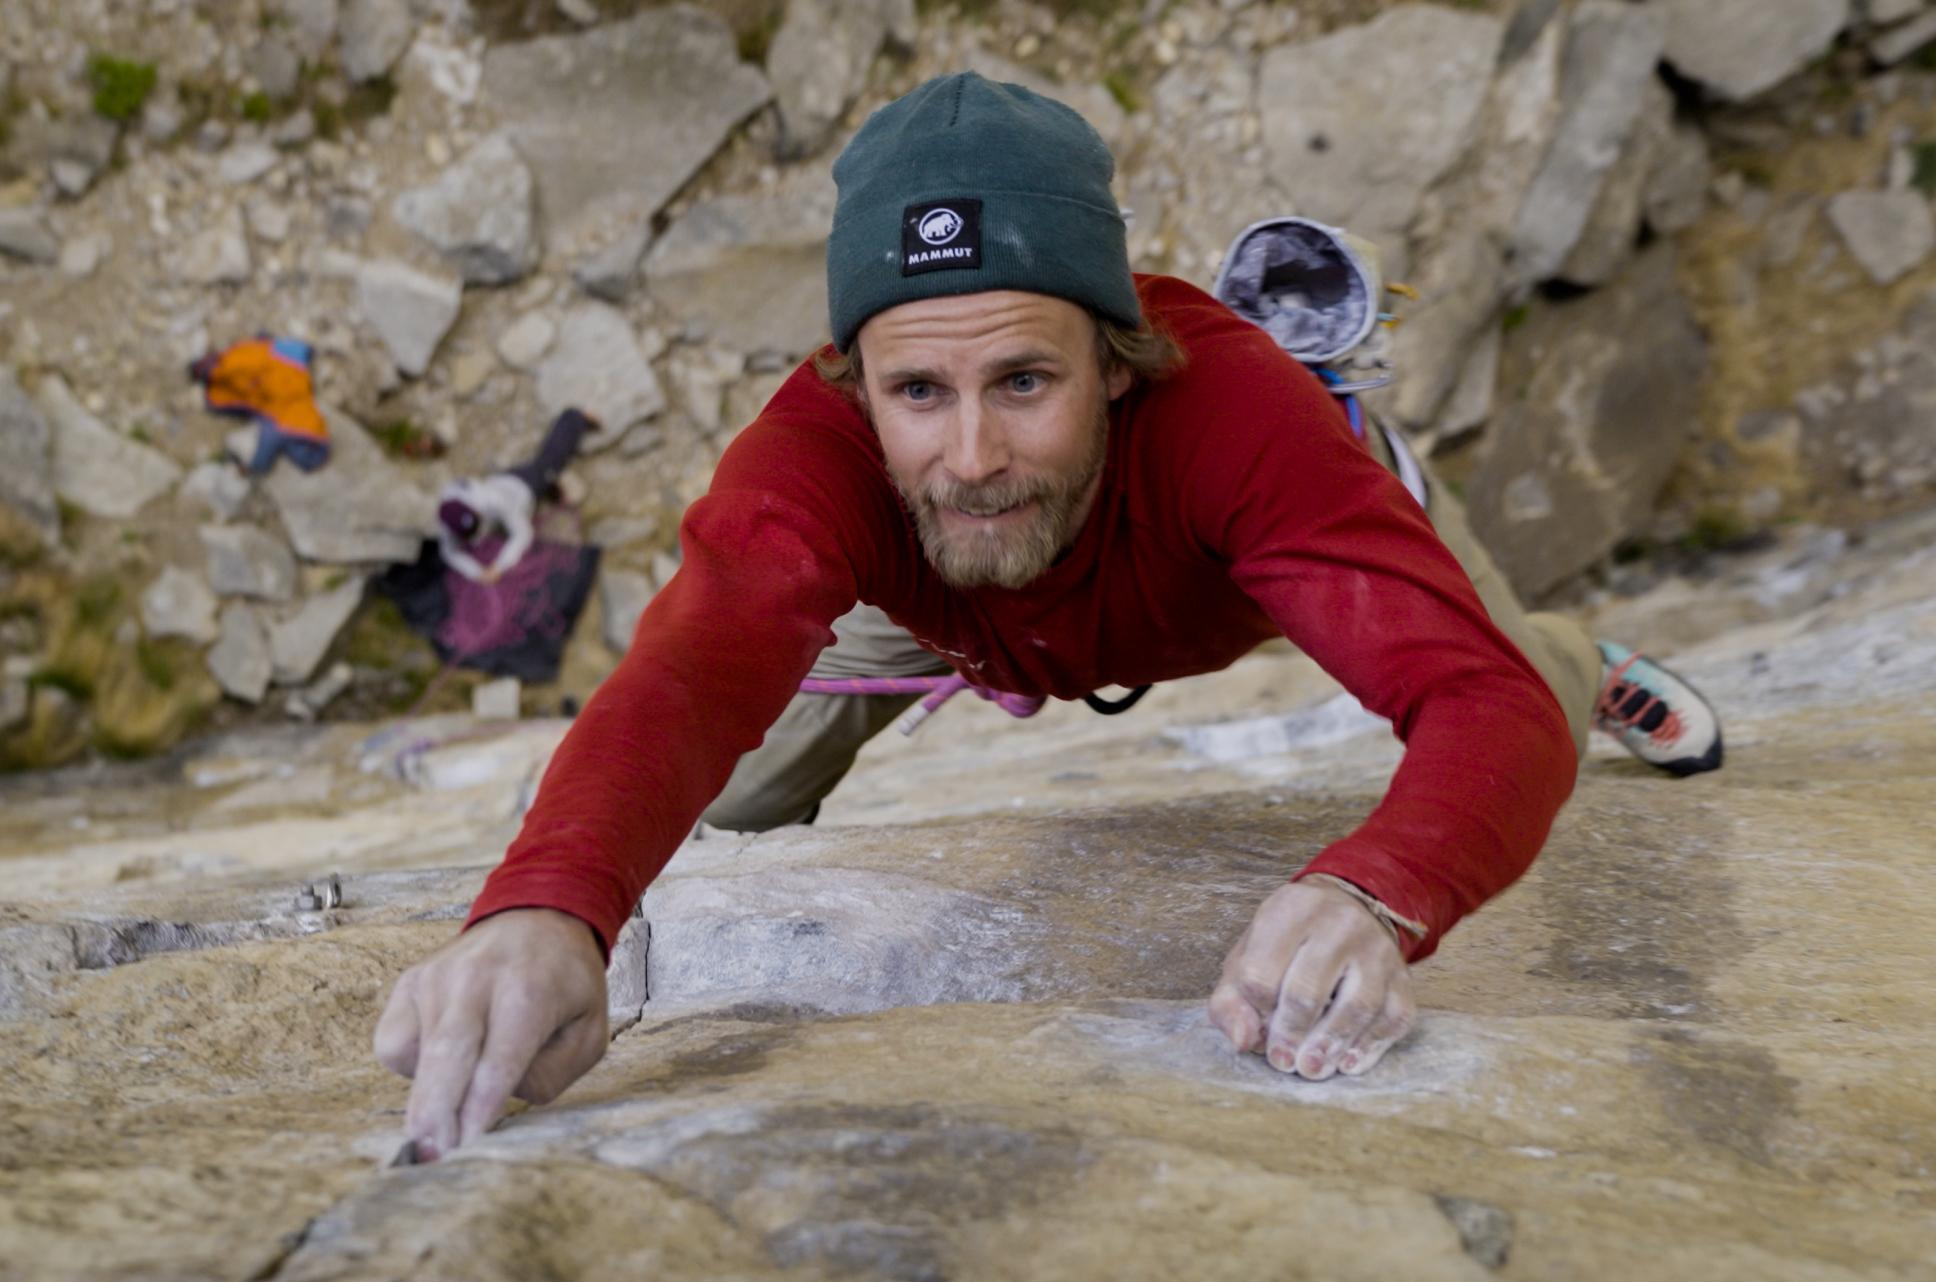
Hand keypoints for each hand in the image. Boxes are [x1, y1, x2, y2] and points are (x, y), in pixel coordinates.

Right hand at [373, 908, 608, 1158]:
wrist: (539, 918)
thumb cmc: (566, 985)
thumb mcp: (588, 1032)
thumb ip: (551, 1075)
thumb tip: (495, 1104)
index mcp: (528, 991)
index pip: (498, 1064)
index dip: (479, 1111)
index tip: (467, 1149)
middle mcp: (476, 979)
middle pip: (446, 1058)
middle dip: (436, 1115)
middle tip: (431, 1159)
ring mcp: (436, 977)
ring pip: (415, 1054)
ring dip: (424, 1100)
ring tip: (439, 1129)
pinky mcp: (410, 982)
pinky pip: (393, 1043)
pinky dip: (411, 1067)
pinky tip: (442, 1066)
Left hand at [1208, 878, 1414, 1079]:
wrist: (1349, 909)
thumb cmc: (1288, 945)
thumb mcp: (1248, 957)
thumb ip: (1231, 1001)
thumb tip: (1243, 1040)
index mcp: (1289, 911)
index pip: (1260, 973)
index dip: (1255, 1010)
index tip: (1258, 1028)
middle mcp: (1337, 924)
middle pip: (1307, 990)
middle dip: (1290, 1033)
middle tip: (1283, 1062)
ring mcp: (1376, 949)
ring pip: (1357, 1004)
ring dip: (1331, 1045)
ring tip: (1311, 1069)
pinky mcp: (1402, 976)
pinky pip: (1393, 1016)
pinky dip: (1371, 1046)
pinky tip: (1348, 1064)